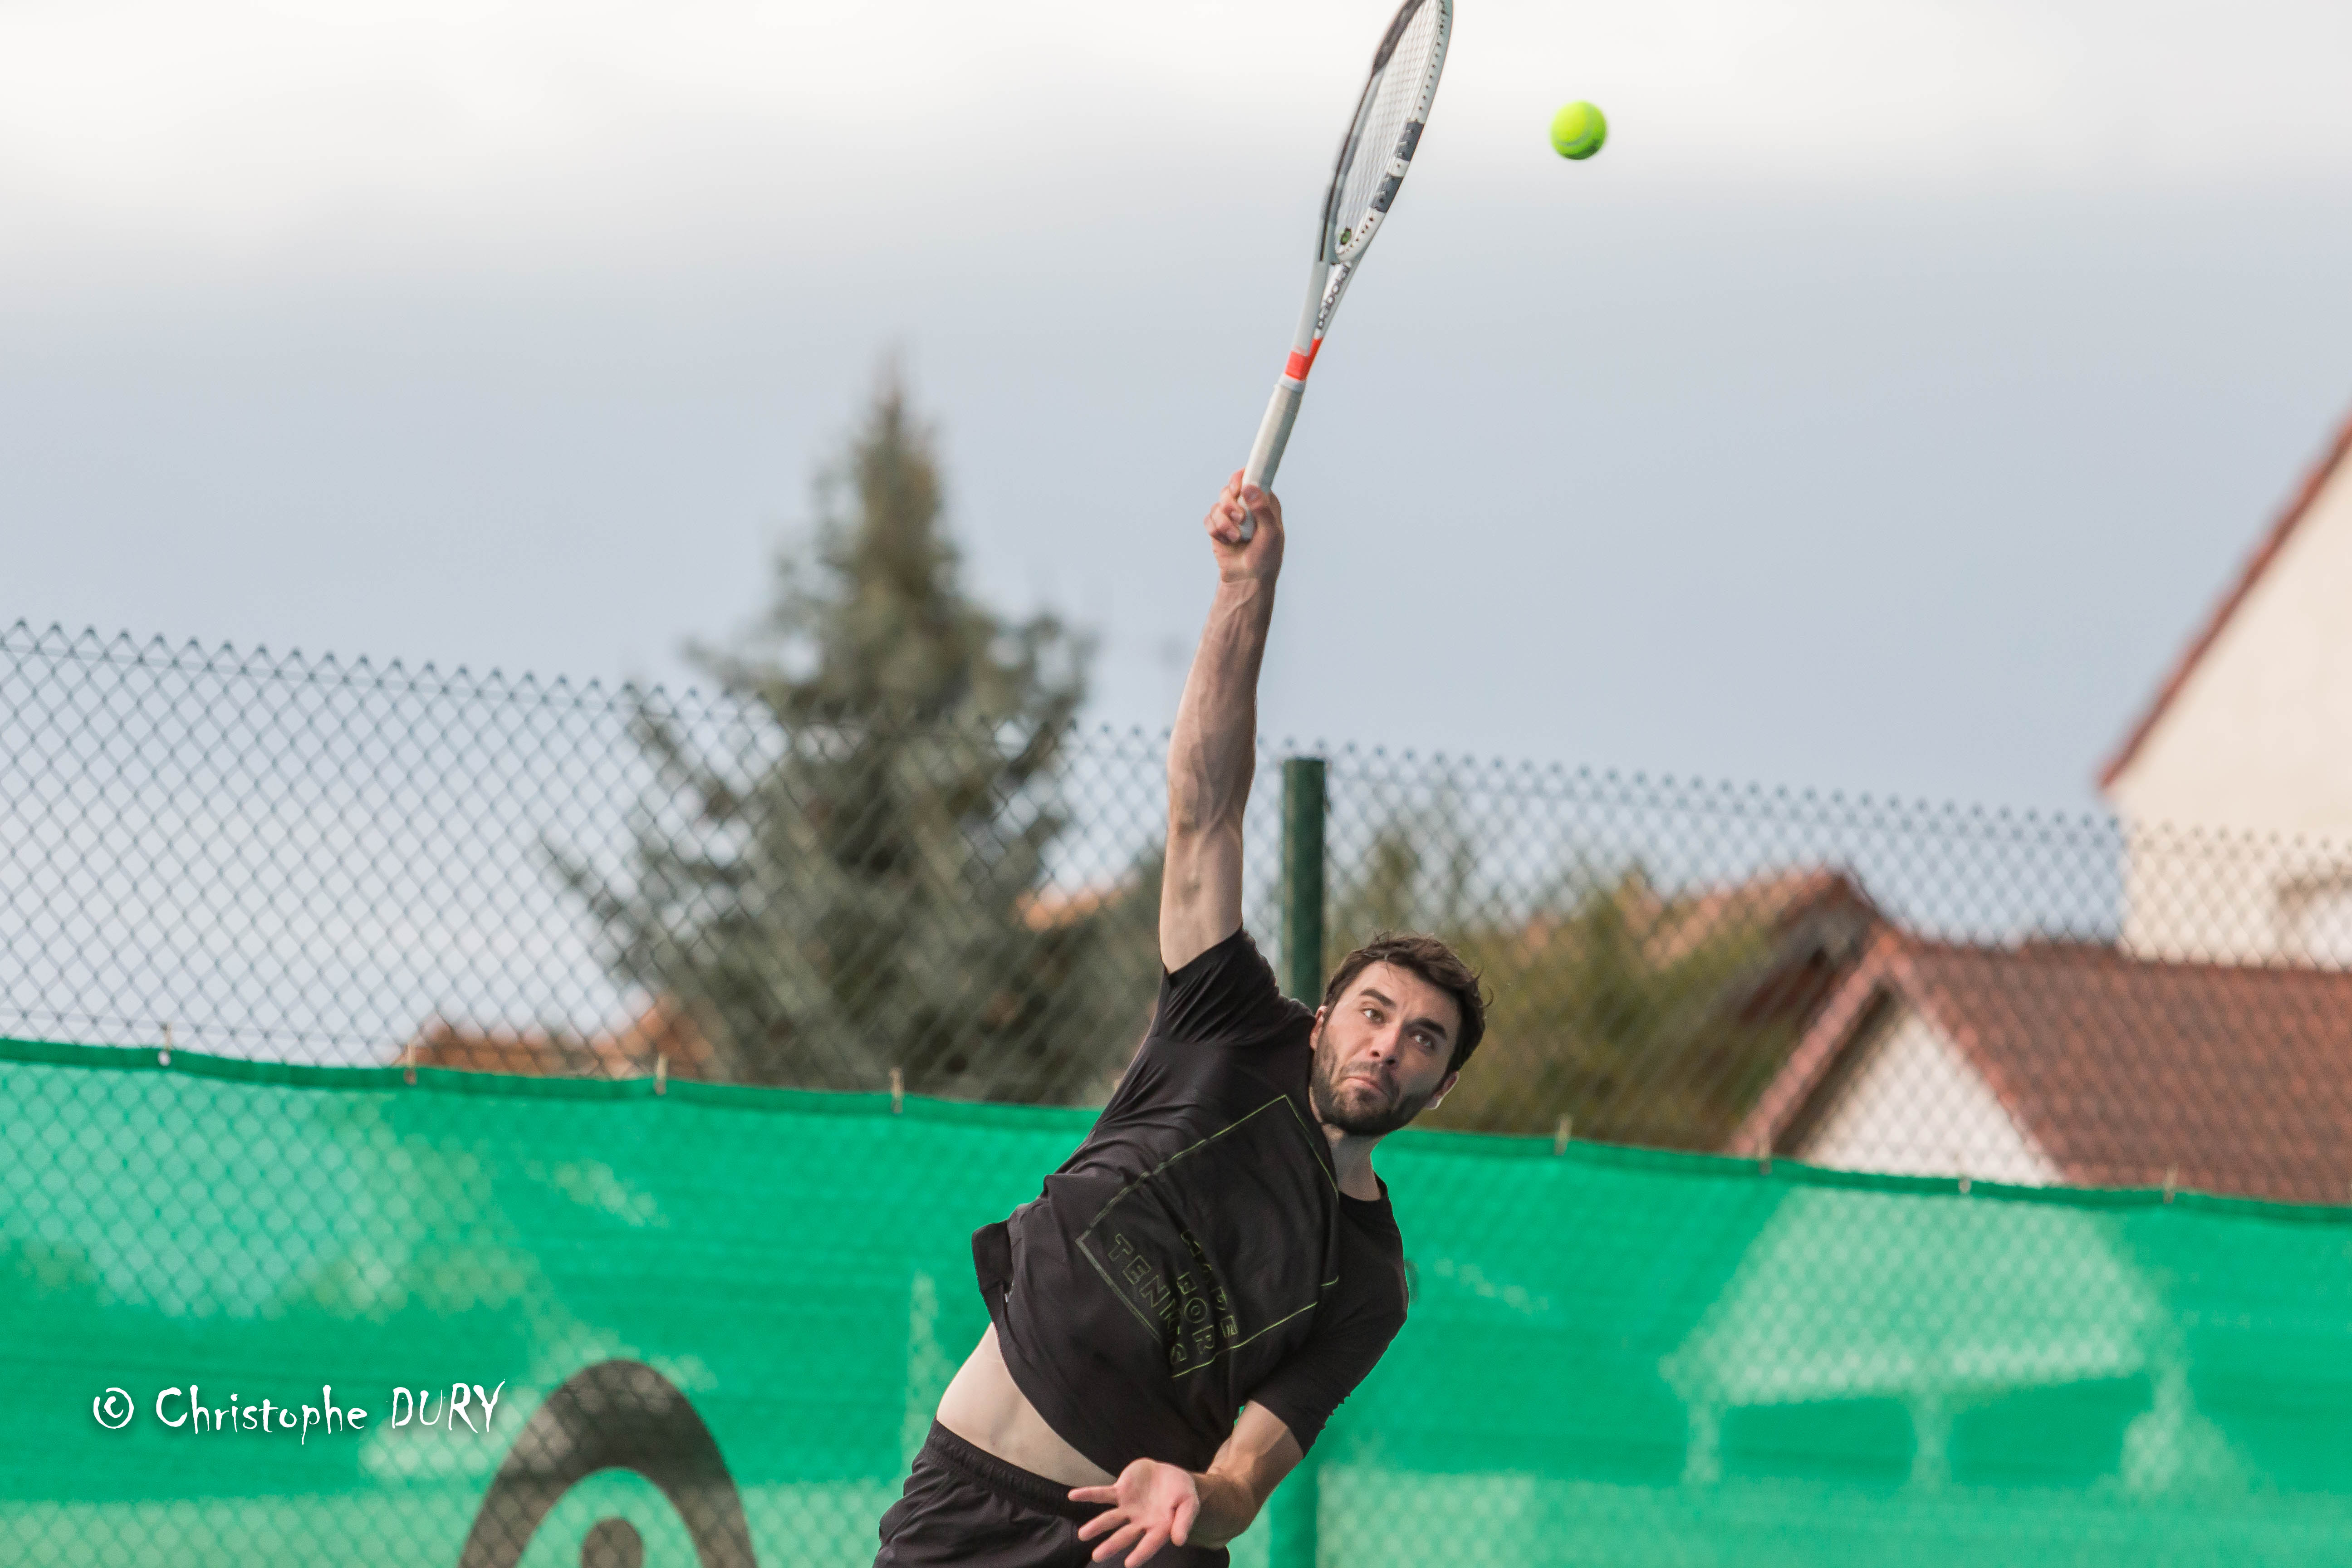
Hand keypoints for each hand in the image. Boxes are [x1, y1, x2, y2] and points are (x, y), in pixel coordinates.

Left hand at [1070, 1458, 1200, 1564]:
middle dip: (1111, 1545)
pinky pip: (1102, 1494)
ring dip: (1095, 1526)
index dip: (1140, 1553)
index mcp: (1159, 1527)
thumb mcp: (1189, 1503)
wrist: (1171, 1474)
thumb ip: (1184, 1521)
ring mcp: (1128, 1508)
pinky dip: (1088, 1495)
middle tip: (1097, 1556)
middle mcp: (1140, 1522)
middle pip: (1124, 1535)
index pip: (1149, 1543)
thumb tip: (1179, 1541)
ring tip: (1082, 1534)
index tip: (1129, 1564)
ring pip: (1109, 1519)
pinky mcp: (1120, 1492)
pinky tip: (1072, 1496)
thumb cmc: (1182, 1492)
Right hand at [1204, 472, 1282, 584]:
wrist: (1248, 578)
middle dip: (1230, 504)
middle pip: (1230, 488)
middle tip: (1239, 518)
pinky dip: (1216, 531)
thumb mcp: (1271, 533)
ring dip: (1224, 523)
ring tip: (1235, 538)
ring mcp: (1231, 515)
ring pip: (1218, 505)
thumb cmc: (1266, 556)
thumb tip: (1249, 487)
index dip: (1241, 477)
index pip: (1251, 477)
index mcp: (1263, 501)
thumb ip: (1262, 509)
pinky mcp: (1218, 527)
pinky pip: (1209, 520)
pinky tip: (1227, 541)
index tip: (1238, 486)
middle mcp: (1246, 505)